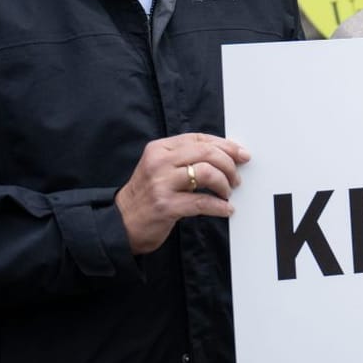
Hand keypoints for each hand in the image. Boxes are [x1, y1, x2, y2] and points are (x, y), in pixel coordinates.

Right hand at [114, 133, 249, 254]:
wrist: (120, 223)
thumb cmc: (146, 195)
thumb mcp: (159, 168)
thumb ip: (184, 159)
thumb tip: (224, 155)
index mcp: (159, 149)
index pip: (199, 139)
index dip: (225, 145)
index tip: (241, 154)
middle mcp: (159, 163)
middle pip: (207, 153)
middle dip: (229, 164)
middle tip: (236, 178)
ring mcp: (162, 184)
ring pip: (207, 173)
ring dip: (225, 184)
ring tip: (227, 193)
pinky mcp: (166, 206)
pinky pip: (203, 202)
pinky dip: (220, 206)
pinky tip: (225, 209)